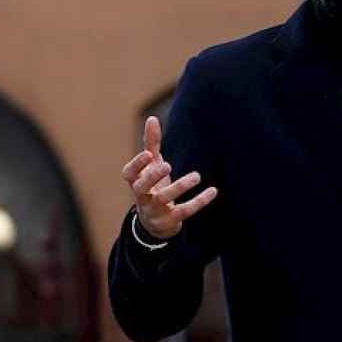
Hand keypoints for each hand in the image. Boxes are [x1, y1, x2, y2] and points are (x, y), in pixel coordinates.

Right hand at [121, 115, 217, 239]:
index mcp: (136, 181)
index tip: (148, 154)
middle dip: (153, 177)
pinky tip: (213, 191)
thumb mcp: (151, 166)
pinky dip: (199, 201)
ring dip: (180, 186)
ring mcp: (155, 210)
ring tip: (197, 175)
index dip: (137, 165)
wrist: (155, 223)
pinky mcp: (170, 220)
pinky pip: (185, 211)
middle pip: (142, 188)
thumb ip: (151, 143)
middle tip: (167, 166)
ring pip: (164, 199)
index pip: (128, 173)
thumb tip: (152, 118)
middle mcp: (142, 196)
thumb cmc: (152, 186)